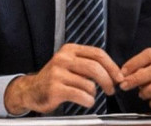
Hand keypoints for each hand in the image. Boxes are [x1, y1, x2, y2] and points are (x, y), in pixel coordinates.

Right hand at [4, 43, 123, 114]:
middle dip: (108, 80)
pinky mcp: (55, 89)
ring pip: (89, 84)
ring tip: (90, 95)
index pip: (97, 53)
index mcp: (69, 50)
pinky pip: (81, 95)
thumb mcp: (70, 64)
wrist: (31, 90)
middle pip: (95, 67)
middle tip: (111, 89)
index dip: (112, 66)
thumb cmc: (55, 78)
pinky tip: (86, 101)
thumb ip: (88, 64)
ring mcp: (58, 74)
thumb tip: (114, 72)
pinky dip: (88, 101)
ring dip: (94, 93)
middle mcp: (63, 59)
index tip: (119, 76)